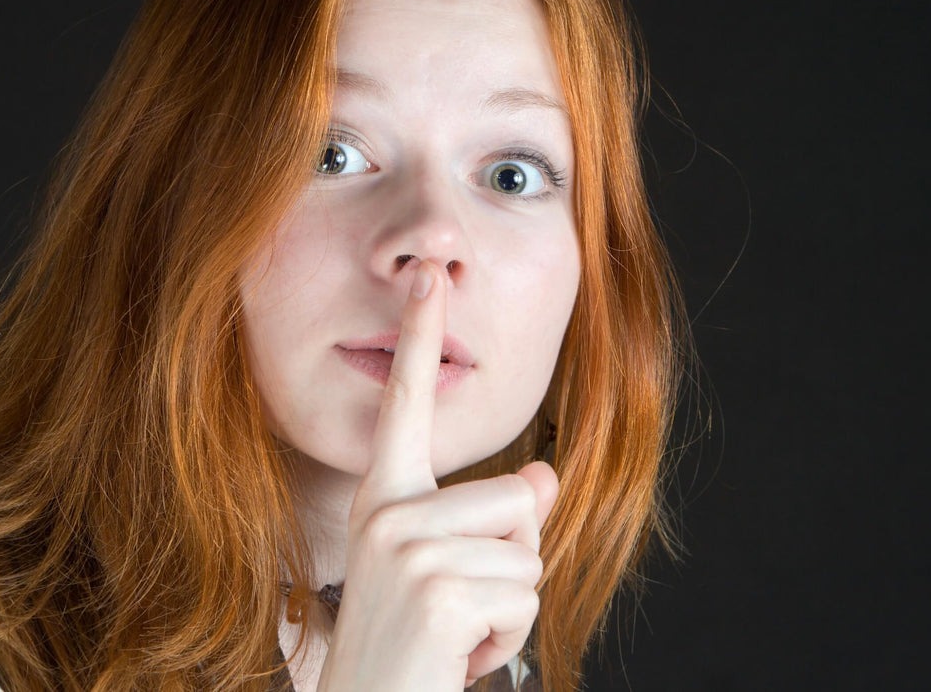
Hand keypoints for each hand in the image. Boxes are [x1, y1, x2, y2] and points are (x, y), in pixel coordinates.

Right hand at [315, 259, 559, 691]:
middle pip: (518, 498)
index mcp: (385, 497)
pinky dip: (505, 638)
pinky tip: (457, 655)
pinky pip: (525, 596)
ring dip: (510, 605)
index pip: (406, 404)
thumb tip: (546, 476)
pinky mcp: (437, 587)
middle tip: (458, 607)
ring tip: (455, 632)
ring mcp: (408, 546)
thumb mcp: (448, 571)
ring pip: (529, 552)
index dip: (419, 336)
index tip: (427, 276)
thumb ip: (495, 519)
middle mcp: (388, 511)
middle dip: (515, 563)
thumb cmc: (409, 648)